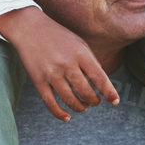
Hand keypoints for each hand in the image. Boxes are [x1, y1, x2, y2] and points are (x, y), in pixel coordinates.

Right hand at [0, 6, 118, 121]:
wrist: (29, 27)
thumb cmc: (58, 36)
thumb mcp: (79, 44)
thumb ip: (90, 62)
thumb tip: (102, 83)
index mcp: (80, 53)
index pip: (99, 78)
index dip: (109, 92)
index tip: (114, 101)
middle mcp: (67, 64)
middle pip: (86, 92)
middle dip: (94, 101)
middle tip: (95, 101)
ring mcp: (51, 73)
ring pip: (70, 100)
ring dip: (80, 107)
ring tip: (83, 106)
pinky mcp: (38, 80)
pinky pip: (50, 103)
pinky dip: (60, 113)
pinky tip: (67, 117)